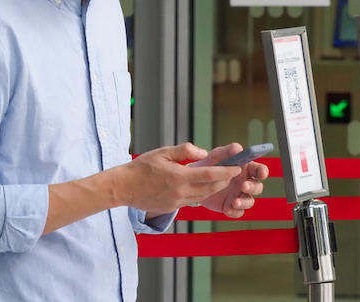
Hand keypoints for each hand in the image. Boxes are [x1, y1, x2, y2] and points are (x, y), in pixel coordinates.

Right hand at [114, 143, 241, 214]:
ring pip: (203, 196)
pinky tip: (202, 186)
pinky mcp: (172, 208)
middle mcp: (180, 192)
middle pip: (210, 188)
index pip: (210, 175)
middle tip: (232, 171)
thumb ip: (185, 151)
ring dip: (214, 188)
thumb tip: (203, 153)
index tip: (236, 167)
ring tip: (221, 178)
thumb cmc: (141, 167)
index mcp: (179, 177)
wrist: (123, 187)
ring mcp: (176, 202)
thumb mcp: (163, 152)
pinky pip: (192, 201)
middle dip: (224, 180)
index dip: (226, 172)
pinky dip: (201, 193)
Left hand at [190, 143, 268, 218]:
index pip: (259, 170)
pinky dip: (234, 211)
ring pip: (250, 201)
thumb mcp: (216, 155)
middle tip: (243, 186)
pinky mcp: (231, 206)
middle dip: (253, 187)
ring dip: (244, 202)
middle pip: (257, 187)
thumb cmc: (210, 164)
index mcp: (245, 169)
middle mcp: (245, 183)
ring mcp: (239, 196)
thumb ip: (227, 151)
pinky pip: (238, 212)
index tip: (262, 173)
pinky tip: (228, 209)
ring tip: (234, 201)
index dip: (263, 171)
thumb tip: (238, 148)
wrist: (194, 180)